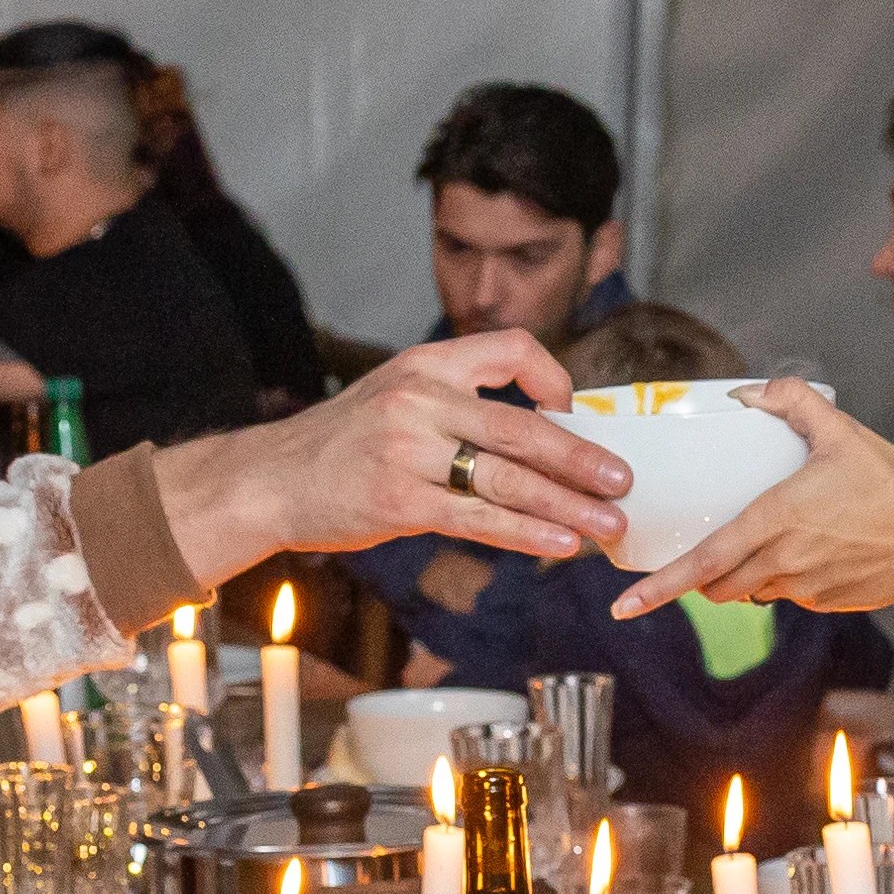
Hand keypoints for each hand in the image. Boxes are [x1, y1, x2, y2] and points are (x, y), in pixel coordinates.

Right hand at [154, 332, 635, 587]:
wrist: (270, 479)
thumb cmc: (343, 443)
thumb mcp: (396, 396)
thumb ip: (458, 404)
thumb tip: (544, 431)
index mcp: (426, 364)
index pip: (511, 347)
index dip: (553, 376)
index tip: (575, 410)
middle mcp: (420, 399)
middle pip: (522, 426)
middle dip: (582, 457)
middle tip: (623, 481)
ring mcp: (408, 451)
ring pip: (507, 478)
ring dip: (567, 506)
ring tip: (608, 525)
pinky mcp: (398, 501)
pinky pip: (478, 519)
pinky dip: (526, 534)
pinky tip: (559, 546)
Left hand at [609, 380, 893, 617]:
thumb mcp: (843, 431)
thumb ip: (792, 402)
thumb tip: (748, 392)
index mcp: (777, 520)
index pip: (703, 562)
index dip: (659, 588)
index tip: (624, 605)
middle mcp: (784, 562)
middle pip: (716, 586)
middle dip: (698, 576)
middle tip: (694, 553)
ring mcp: (804, 589)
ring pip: (749, 592)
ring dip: (738, 576)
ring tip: (755, 544)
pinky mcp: (824, 603)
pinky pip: (784, 596)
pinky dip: (778, 579)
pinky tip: (804, 552)